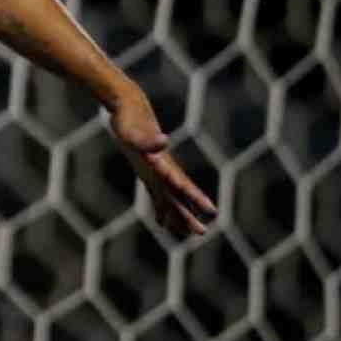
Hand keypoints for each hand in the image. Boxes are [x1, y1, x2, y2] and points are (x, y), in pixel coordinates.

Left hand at [109, 90, 216, 236]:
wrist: (128, 106)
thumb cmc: (130, 120)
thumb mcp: (135, 131)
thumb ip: (149, 139)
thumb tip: (164, 141)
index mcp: (163, 163)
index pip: (183, 184)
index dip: (197, 198)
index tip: (212, 210)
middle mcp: (162, 169)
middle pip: (178, 196)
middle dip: (189, 214)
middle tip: (202, 233)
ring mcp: (155, 170)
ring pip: (169, 198)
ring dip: (177, 214)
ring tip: (186, 234)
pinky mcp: (146, 170)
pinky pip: (156, 194)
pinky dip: (160, 208)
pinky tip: (162, 222)